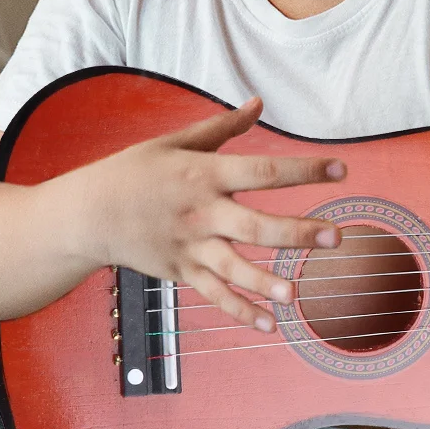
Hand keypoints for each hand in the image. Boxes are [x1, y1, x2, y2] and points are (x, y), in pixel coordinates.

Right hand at [70, 97, 345, 331]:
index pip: (262, 171)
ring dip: (266, 281)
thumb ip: (222, 128)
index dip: (304, 170)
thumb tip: (258, 104)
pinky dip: (240, 310)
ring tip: (297, 293)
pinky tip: (269, 324)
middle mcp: (200, 213)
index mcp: (203, 175)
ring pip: (234, 268)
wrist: (87, 214)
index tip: (341, 170)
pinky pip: (214, 294)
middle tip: (336, 237)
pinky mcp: (181, 271)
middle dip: (297, 232)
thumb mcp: (174, 142)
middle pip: (254, 226)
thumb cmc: (133, 171)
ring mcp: (190, 247)